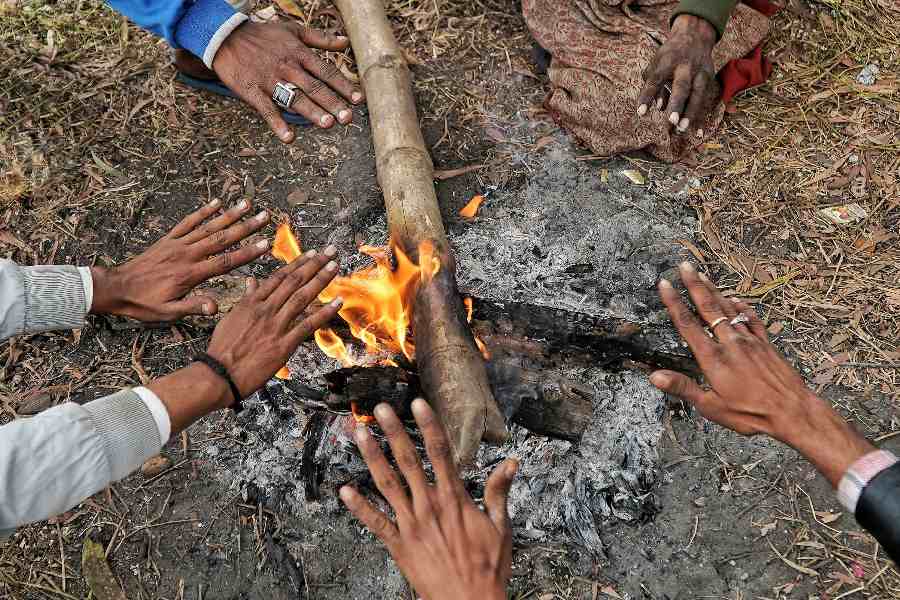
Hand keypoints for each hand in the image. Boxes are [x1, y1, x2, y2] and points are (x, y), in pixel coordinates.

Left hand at [90, 199, 269, 321]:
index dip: (247, 253)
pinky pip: (187, 222)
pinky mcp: (168, 239)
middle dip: (246, 227)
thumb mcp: (168, 312)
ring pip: (208, 227)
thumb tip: (215, 307)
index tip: (265, 244)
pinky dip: (202, 212)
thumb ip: (192, 307)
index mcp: (190, 274)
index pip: (225, 262)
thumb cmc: (143, 303)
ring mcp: (177, 244)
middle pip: (222, 239)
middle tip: (265, 216)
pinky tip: (216, 202)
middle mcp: (186, 255)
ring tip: (247, 203)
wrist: (116, 288)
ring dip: (229, 215)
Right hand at [206, 247, 341, 399]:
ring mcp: (275, 326)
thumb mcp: (232, 317)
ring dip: (320, 280)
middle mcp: (265, 310)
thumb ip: (246, 298)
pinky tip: (337, 303)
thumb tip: (251, 281)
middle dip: (314, 264)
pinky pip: (308, 325)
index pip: (279, 276)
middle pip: (294, 282)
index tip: (311, 253)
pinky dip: (324, 313)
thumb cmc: (223, 348)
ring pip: (301, 298)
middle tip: (329, 252)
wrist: (219, 373)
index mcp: (252, 302)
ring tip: (334, 267)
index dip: (297, 263)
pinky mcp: (283, 344)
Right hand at [212, 21, 364, 142]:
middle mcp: (287, 67)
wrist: (225, 36)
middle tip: (347, 118)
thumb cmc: (263, 35)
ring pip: (294, 98)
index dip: (343, 85)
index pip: (326, 71)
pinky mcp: (252, 91)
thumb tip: (345, 42)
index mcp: (299, 53)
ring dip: (311, 112)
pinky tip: (289, 138)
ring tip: (327, 125)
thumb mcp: (293, 30)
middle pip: (313, 87)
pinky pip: (266, 109)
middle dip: (331, 103)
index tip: (358, 100)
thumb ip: (320, 38)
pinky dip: (277, 124)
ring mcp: (269, 80)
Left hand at [341, 400, 516, 599]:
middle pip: (409, 460)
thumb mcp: (501, 527)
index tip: (418, 403)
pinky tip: (344, 490)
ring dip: (372, 457)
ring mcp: (411, 525)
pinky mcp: (399, 545)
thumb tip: (511, 462)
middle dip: (393, 432)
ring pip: (387, 483)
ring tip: (359, 434)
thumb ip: (499, 492)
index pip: (440, 452)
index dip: (429, 424)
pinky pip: (375, 522)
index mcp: (454, 498)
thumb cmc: (488, 568)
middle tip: (380, 409)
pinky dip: (359, 506)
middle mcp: (429, 506)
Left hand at [637, 14, 716, 135]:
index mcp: (667, 61)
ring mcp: (700, 73)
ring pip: (697, 95)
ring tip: (682, 130)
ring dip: (690, 114)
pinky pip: (706, 102)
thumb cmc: (669, 55)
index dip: (648, 96)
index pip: (656, 80)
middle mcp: (686, 67)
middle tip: (671, 122)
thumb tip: (657, 107)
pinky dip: (702, 118)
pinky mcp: (709, 80)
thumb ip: (653, 84)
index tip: (641, 113)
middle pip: (682, 86)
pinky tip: (698, 133)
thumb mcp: (656, 63)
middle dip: (677, 104)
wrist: (694, 35)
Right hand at [650, 262, 873, 485]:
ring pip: (728, 309)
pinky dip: (741, 306)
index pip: (687, 324)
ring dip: (714, 290)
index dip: (674, 302)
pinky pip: (751, 318)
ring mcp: (750, 341)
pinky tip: (735, 298)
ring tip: (703, 275)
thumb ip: (683, 388)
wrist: (793, 411)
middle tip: (684, 265)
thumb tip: (654, 377)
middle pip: (708, 307)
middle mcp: (730, 343)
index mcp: (713, 358)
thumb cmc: (751, 414)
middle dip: (694, 284)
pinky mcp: (766, 344)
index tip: (664, 284)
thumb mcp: (711, 407)